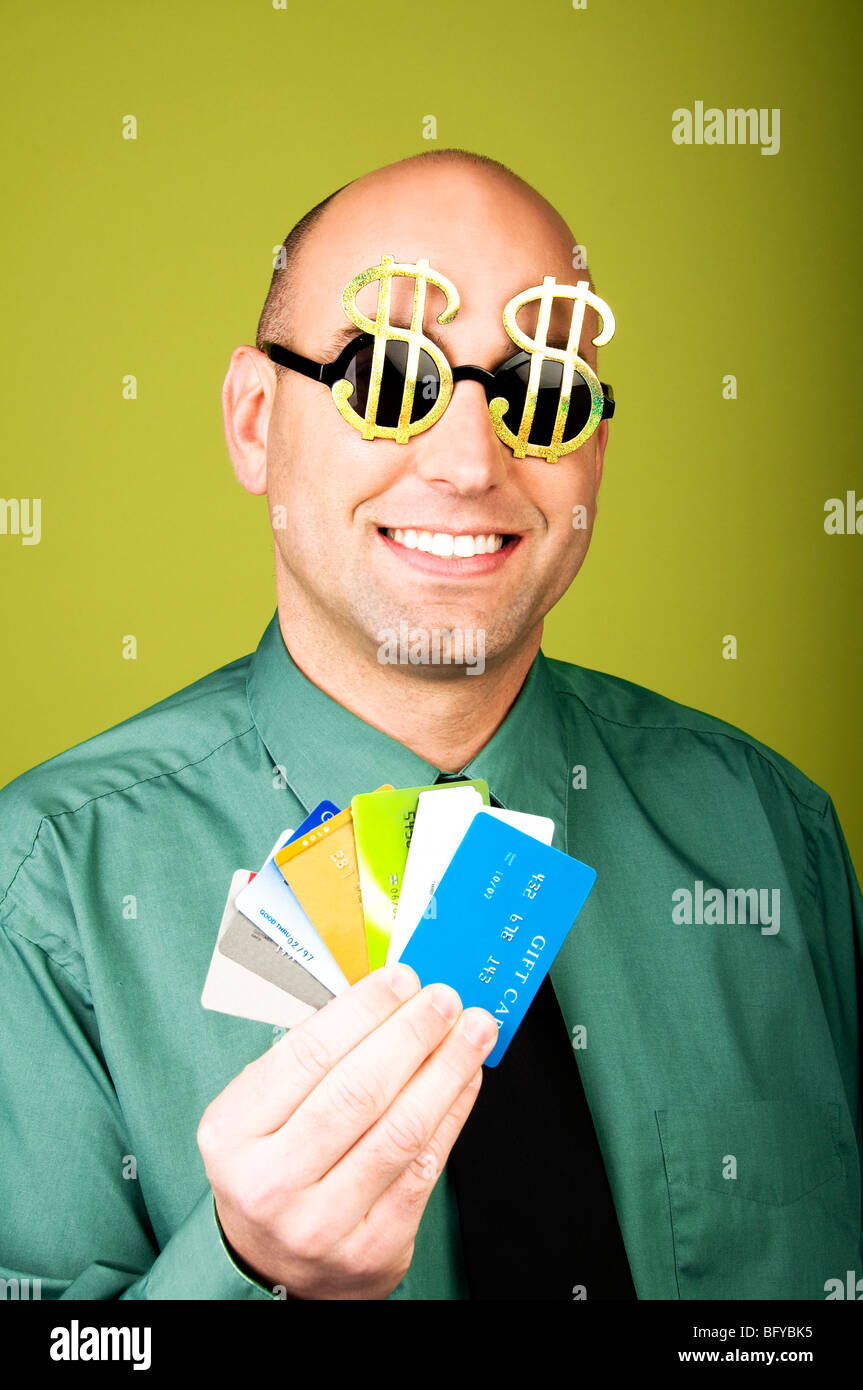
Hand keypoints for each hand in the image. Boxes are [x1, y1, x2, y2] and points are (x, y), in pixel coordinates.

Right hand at [197, 963, 496, 1298]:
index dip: (364, 1010)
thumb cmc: (274, 1165)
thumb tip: (389, 997)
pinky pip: (423, 1169)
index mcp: (233, 1133)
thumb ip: (315, 1057)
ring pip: (399, 1130)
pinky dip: (452, 1113)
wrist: (273, 1265)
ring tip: (471, 1031)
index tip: (403, 979)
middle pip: (358, 1091)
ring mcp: (320, 1222)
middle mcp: (270, 1182)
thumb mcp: (263, 1110)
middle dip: (412, 1034)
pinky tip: (466, 1079)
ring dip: (446, 1069)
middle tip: (445, 999)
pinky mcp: (370, 1249)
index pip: (307, 1054)